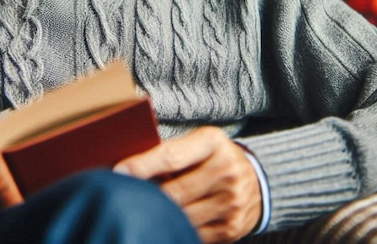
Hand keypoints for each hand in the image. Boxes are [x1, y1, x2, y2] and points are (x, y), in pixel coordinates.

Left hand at [114, 126, 261, 242]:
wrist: (258, 181)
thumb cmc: (214, 157)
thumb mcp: (200, 142)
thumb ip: (172, 151)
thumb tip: (130, 166)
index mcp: (213, 142)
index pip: (171, 156)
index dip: (142, 166)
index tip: (118, 171)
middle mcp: (226, 171)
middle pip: (174, 191)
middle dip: (145, 195)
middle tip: (120, 195)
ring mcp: (231, 203)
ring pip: (181, 216)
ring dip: (158, 214)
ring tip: (140, 209)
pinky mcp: (230, 229)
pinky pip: (192, 234)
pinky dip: (174, 229)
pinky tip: (162, 222)